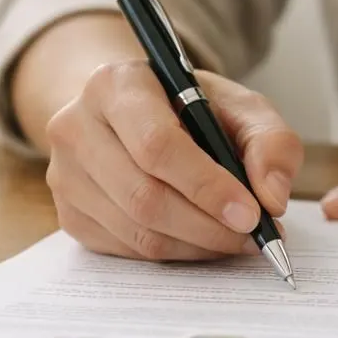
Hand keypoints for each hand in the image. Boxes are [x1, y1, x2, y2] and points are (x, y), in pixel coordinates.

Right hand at [45, 64, 302, 259]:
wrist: (136, 114)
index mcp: (117, 84)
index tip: (252, 214)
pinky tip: (202, 239)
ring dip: (197, 245)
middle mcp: (76, 126)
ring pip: (136, 230)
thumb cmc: (191, 109)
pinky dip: (175, 253)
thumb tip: (272, 199)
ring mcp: (65, 173)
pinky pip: (126, 249)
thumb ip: (271, 143)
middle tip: (254, 236)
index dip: (207, 186)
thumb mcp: (241, 108)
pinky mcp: (68, 212)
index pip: (156, 144)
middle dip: (208, 226)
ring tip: (236, 238)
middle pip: (143, 195)